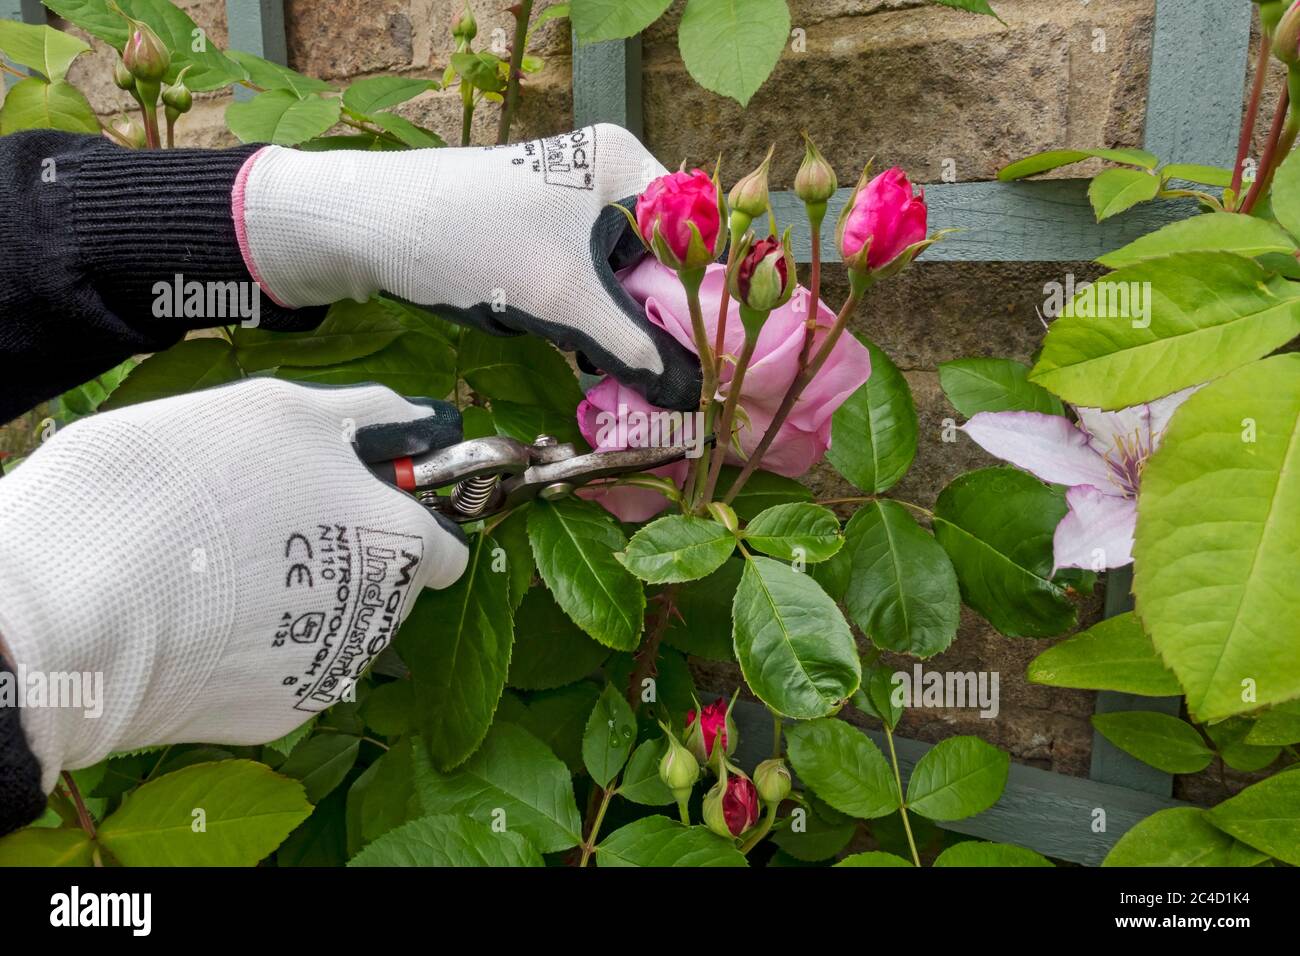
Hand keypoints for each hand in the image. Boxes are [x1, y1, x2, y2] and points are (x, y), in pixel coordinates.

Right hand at [0, 379, 467, 791]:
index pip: (446, 547)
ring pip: (336, 627)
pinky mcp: (276, 714)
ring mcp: (330, 672)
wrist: (82, 602)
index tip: (362, 498)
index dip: (409, 518)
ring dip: (303, 598)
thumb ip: (368, 416)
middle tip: (272, 519)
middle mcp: (385, 621)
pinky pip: (282, 667)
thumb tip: (422, 418)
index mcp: (403, 546)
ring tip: (225, 567)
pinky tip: (205, 618)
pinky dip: (257, 645)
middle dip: (351, 554)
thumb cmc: (193, 482)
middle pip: (390, 586)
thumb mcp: (284, 410)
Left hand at [234, 124, 701, 410]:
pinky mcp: (544, 232)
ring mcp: (573, 204)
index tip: (707, 364)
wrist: (368, 230)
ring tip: (627, 377)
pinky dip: (592, 320)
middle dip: (659, 323)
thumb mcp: (560, 300)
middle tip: (668, 384)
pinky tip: (588, 356)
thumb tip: (689, 396)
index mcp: (625, 167)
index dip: (702, 305)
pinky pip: (590, 281)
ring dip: (624, 328)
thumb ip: (633, 349)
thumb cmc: (469, 244)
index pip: (697, 240)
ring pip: (625, 279)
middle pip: (663, 262)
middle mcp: (607, 176)